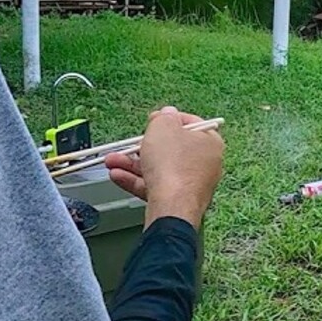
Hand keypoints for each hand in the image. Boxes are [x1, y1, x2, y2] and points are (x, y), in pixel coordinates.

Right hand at [105, 106, 224, 230]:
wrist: (172, 206)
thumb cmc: (173, 165)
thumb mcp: (163, 128)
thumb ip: (164, 118)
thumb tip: (167, 114)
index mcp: (209, 142)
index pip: (191, 125)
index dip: (169, 120)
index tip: (154, 120)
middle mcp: (204, 164)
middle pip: (171, 149)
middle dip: (143, 146)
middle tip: (128, 143)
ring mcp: (191, 184)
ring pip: (159, 169)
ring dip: (132, 164)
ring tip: (112, 160)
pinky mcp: (177, 200)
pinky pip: (155, 186)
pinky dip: (136, 180)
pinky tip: (117, 175)